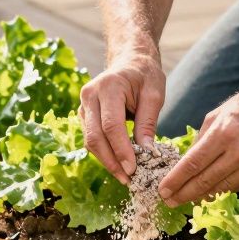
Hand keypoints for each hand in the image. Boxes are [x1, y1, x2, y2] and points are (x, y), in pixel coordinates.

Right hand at [80, 53, 165, 183]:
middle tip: (129, 179)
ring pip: (90, 141)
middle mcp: (90, 95)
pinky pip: (92, 138)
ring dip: (107, 161)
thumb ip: (148, 123)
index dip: (121, 150)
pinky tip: (119, 165)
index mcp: (109, 86)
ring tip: (126, 177)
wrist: (130, 59)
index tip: (133, 169)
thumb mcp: (154, 94)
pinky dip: (105, 153)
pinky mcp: (84, 114)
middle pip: (95, 137)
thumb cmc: (145, 75)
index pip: (111, 125)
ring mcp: (84, 105)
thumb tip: (146, 153)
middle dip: (111, 161)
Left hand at [158, 82, 238, 205]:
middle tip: (169, 201)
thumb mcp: (218, 114)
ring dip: (201, 195)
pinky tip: (209, 190)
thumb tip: (186, 163)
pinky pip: (236, 186)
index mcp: (224, 133)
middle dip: (184, 194)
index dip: (176, 180)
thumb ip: (201, 140)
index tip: (163, 191)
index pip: (193, 164)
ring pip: (220, 188)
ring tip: (185, 198)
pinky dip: (221, 188)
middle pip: (205, 181)